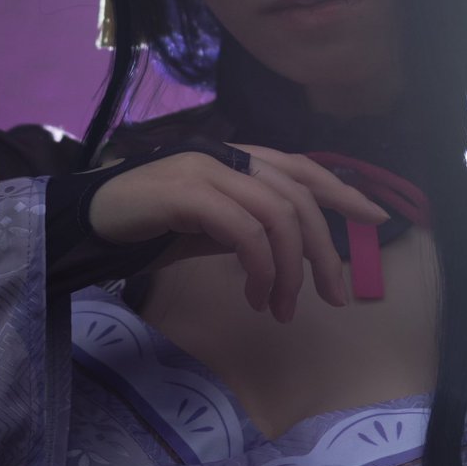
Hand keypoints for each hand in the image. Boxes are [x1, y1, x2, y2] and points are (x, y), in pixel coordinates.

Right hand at [87, 145, 388, 321]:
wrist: (89, 219)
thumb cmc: (152, 224)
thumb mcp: (213, 228)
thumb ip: (250, 227)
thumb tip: (292, 252)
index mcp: (238, 159)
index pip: (302, 168)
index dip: (342, 190)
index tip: (377, 217)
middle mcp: (228, 156)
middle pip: (299, 196)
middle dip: (324, 250)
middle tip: (333, 297)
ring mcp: (207, 170)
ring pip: (277, 213)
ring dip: (290, 269)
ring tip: (281, 309)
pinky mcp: (186, 192)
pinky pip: (243, 229)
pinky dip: (260, 265)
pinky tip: (254, 294)